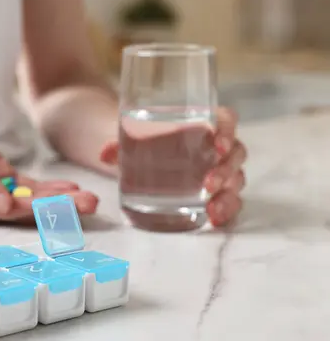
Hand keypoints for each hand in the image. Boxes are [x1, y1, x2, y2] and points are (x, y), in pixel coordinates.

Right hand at [0, 95, 98, 220]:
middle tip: (90, 205)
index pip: (5, 210)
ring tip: (88, 200)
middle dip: (57, 207)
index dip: (36, 208)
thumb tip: (4, 206)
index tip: (65, 206)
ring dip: (57, 198)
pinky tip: (69, 188)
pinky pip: (24, 184)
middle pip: (23, 207)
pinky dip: (45, 186)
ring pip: (28, 197)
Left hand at [99, 107, 245, 226]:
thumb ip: (117, 143)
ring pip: (235, 180)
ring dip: (228, 195)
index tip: (217, 144)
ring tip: (212, 209)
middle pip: (235, 154)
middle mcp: (215, 147)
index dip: (227, 130)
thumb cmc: (143, 140)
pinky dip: (227, 211)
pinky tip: (214, 220)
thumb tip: (104, 153)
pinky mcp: (214, 193)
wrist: (138, 154)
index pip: (225, 119)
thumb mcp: (129, 138)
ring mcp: (217, 170)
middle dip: (226, 170)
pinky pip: (229, 200)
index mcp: (201, 123)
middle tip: (207, 184)